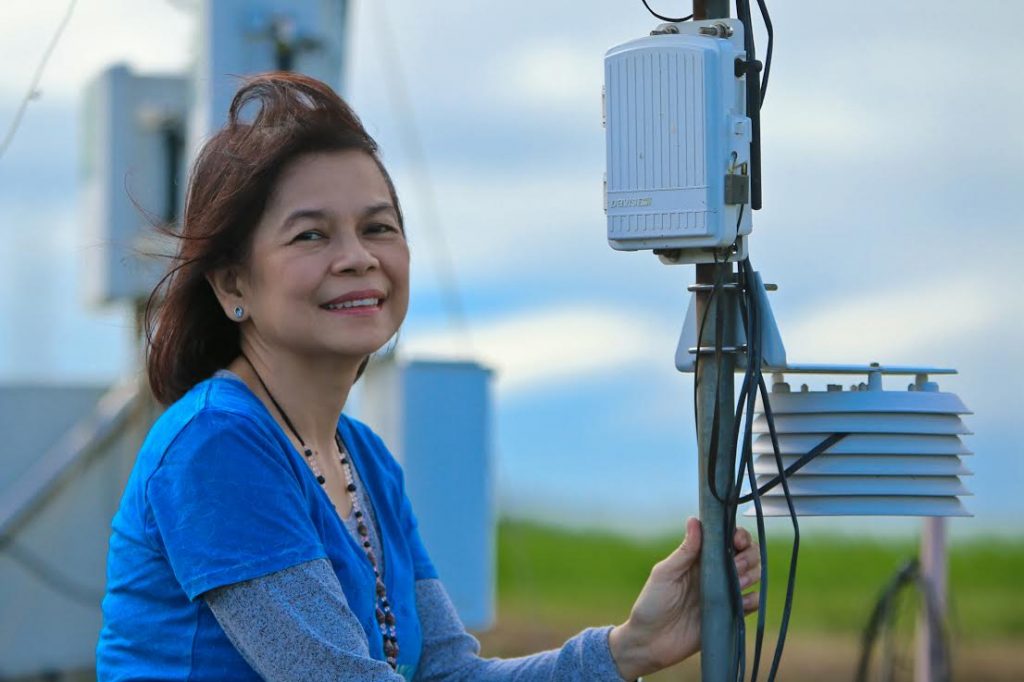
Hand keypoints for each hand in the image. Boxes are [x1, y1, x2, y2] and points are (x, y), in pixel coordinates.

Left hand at [608, 518, 759, 679]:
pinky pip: (751, 603)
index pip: (727, 539)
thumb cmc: (651, 604)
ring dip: (752, 574)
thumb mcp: (665, 574)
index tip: (737, 541)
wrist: (650, 643)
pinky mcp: (729, 614)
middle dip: (748, 555)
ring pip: (753, 575)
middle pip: (746, 554)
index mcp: (699, 558)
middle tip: (737, 565)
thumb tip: (695, 520)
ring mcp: (723, 593)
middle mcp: (715, 573)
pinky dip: (753, 599)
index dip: (738, 535)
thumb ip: (684, 550)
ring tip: (737, 582)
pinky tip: (743, 601)